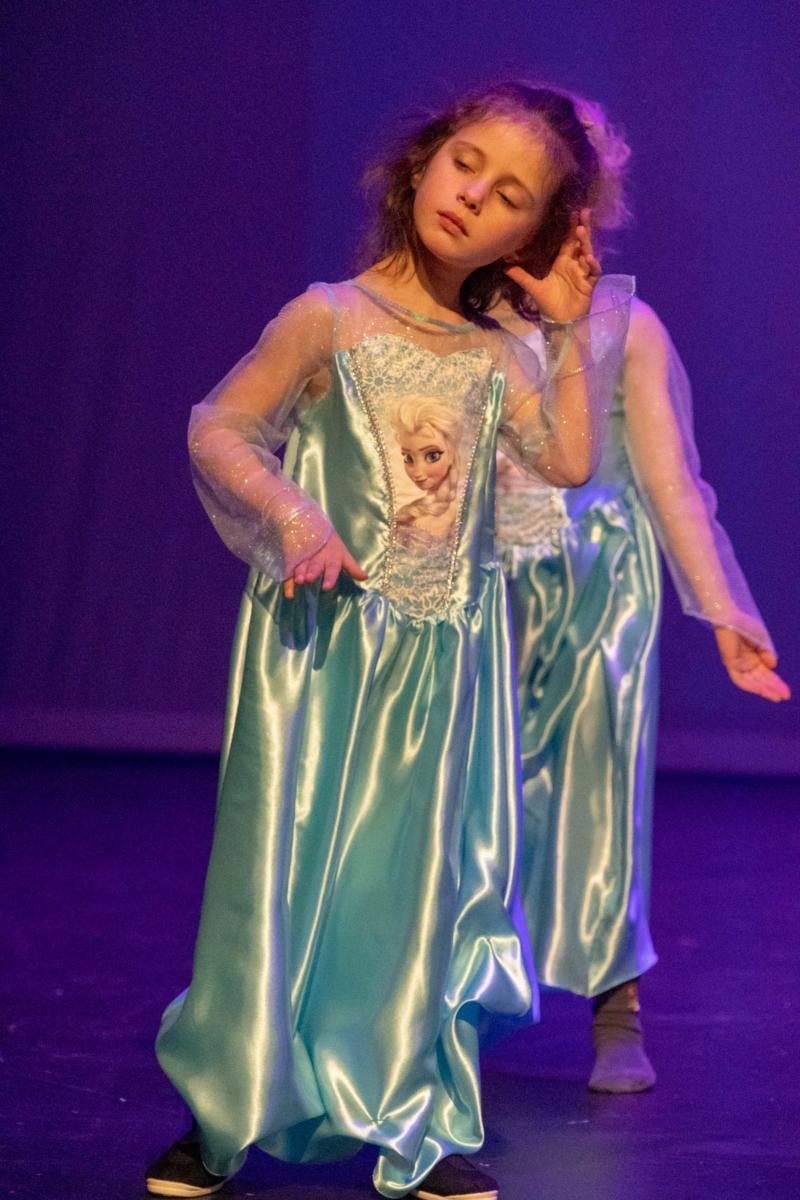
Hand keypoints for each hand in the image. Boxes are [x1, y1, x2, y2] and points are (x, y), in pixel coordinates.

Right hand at [283, 532, 367, 598]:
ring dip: (299, 573)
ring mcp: (304, 555)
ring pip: (301, 565)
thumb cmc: (328, 542)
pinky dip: (288, 581)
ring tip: (298, 580)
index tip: (326, 587)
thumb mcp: (342, 553)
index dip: (330, 577)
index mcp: (332, 555)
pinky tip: (288, 592)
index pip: (333, 567)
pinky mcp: (292, 556)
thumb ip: (352, 567)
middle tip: (309, 578)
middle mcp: (318, 556)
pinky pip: (290, 569)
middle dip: (313, 572)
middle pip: (315, 565)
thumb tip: (365, 577)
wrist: (308, 522)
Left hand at [505, 208, 600, 322]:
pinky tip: (589, 258)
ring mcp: (583, 273)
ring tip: (581, 231)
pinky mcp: (589, 284)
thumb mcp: (533, 287)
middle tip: (585, 211)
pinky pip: (594, 272)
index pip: (568, 241)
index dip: (571, 227)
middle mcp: (575, 265)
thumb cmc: (549, 304)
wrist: (559, 322)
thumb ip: (520, 275)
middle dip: (583, 227)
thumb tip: (503, 265)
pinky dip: (592, 265)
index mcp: (563, 262)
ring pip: (588, 254)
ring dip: (586, 243)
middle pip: (581, 242)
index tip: (572, 212)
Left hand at [714, 627, 790, 701]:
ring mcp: (737, 664)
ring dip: (764, 690)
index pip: (766, 674)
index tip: (787, 692)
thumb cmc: (746, 625)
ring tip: (776, 697)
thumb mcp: (762, 641)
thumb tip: (772, 667)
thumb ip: (767, 654)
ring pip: (751, 682)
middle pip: (760, 680)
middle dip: (773, 688)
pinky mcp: (730, 663)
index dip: (777, 683)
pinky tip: (760, 690)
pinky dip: (750, 685)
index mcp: (753, 657)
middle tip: (785, 697)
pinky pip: (739, 679)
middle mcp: (745, 663)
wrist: (732, 616)